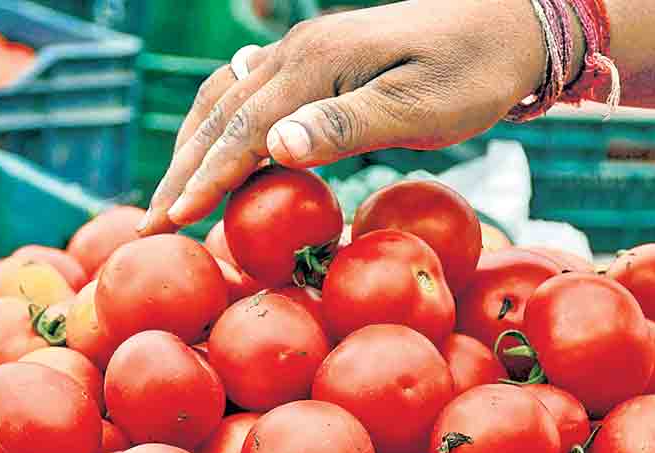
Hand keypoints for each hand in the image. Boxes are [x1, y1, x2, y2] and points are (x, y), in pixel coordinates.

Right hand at [139, 0, 549, 234]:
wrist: (504, 26)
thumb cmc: (471, 75)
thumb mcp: (418, 108)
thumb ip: (345, 126)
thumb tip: (273, 147)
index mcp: (315, 61)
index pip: (244, 129)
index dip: (205, 177)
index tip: (173, 220)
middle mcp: (296, 52)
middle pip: (220, 115)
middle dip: (182, 171)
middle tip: (150, 223)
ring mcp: (302, 54)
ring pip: (225, 102)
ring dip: (193, 150)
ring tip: (171, 198)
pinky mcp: (314, 63)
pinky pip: (248, 96)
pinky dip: (220, 131)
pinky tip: (213, 157)